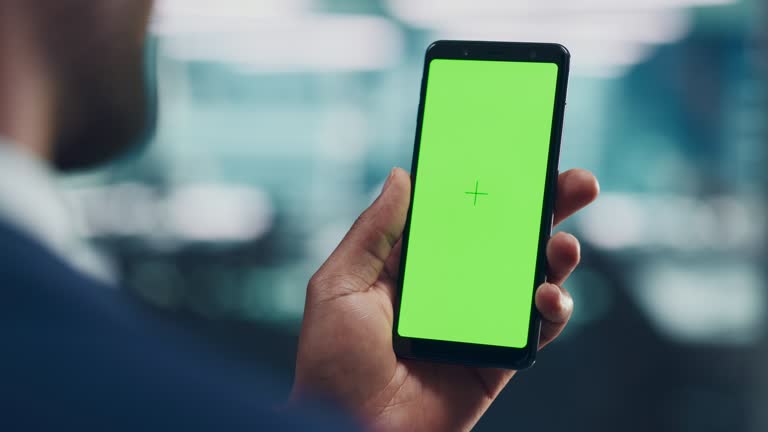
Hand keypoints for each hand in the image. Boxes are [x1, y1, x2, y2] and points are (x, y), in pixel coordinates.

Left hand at [291, 168, 598, 430]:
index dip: (489, 184)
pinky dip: (554, 308)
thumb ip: (373, 232)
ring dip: (558, 254)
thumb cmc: (333, 364)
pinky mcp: (499, 359)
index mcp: (413, 266)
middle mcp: (451, 288)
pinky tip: (548, 295)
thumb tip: (402, 175)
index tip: (517, 153)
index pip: (458, 214)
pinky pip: (538, 329)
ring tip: (564, 245)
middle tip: (577, 182)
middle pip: (505, 238)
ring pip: (530, 277)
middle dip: (545, 208)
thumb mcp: (338, 286)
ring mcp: (478, 321)